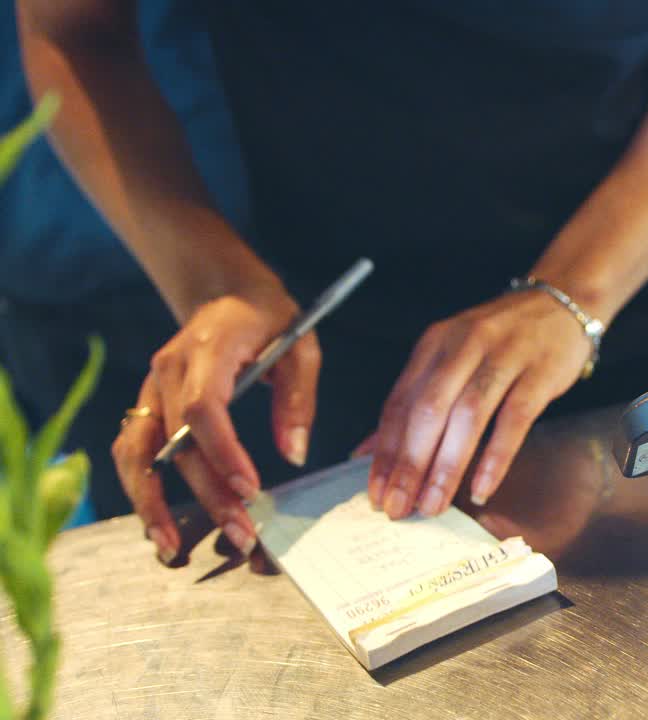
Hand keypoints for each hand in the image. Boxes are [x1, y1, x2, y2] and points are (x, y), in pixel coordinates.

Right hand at [112, 289, 320, 562]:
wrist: (225, 291)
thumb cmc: (270, 318)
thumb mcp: (301, 346)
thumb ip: (298, 397)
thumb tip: (293, 454)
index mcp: (207, 350)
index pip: (204, 408)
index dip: (222, 452)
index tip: (249, 490)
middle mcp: (167, 371)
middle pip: (175, 442)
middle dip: (205, 494)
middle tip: (241, 535)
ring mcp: (150, 389)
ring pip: (135, 453)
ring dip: (151, 503)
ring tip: (174, 548)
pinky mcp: (147, 406)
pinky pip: (132, 452)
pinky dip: (140, 490)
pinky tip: (160, 524)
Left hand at [366, 289, 591, 518]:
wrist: (561, 304)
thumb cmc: (502, 340)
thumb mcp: (453, 357)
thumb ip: (416, 401)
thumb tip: (373, 453)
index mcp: (436, 344)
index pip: (400, 403)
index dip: (385, 452)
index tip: (378, 493)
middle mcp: (465, 345)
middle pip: (429, 410)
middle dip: (410, 464)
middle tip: (400, 507)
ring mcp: (505, 357)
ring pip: (468, 417)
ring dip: (447, 466)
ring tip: (434, 504)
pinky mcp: (539, 373)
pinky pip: (515, 419)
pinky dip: (496, 457)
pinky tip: (483, 487)